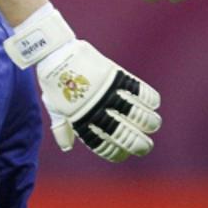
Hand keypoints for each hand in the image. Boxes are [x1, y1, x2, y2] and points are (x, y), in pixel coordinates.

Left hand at [35, 40, 160, 162]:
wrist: (55, 53)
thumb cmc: (54, 82)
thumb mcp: (55, 107)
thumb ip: (62, 128)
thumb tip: (67, 147)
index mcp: (80, 121)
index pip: (102, 145)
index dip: (116, 153)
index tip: (126, 154)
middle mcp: (95, 110)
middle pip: (123, 134)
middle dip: (139, 144)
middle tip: (146, 147)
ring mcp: (106, 93)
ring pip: (135, 114)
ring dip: (149, 122)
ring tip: (153, 124)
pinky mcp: (114, 76)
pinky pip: (138, 90)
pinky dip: (149, 98)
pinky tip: (153, 103)